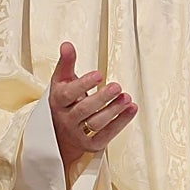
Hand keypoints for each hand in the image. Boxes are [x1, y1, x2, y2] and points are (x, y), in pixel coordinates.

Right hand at [49, 41, 137, 165]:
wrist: (58, 135)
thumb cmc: (65, 102)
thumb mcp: (62, 82)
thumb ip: (66, 63)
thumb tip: (67, 44)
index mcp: (58, 101)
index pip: (68, 94)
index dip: (83, 84)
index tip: (99, 74)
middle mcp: (66, 119)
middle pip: (84, 110)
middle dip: (102, 98)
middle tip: (117, 86)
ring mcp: (78, 134)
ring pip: (96, 123)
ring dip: (114, 110)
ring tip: (127, 98)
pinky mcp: (91, 145)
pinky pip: (107, 135)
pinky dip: (121, 122)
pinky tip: (131, 109)